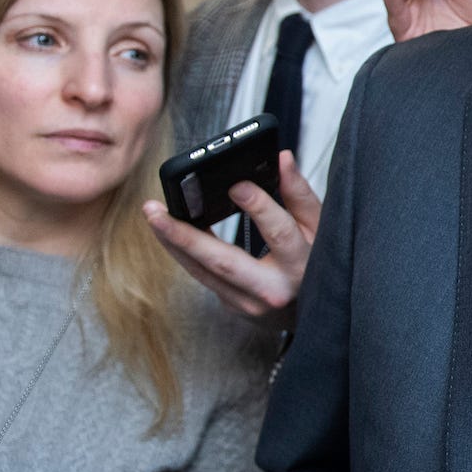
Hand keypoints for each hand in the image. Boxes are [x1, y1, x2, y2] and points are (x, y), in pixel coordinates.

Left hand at [143, 149, 320, 325]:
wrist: (315, 313)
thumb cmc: (317, 262)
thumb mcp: (319, 227)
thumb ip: (299, 193)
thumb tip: (282, 158)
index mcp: (301, 266)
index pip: (279, 233)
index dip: (258, 207)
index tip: (236, 184)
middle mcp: (272, 290)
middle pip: (224, 261)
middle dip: (186, 234)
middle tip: (155, 210)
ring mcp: (248, 303)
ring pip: (202, 271)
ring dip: (173, 241)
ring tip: (152, 214)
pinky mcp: (231, 305)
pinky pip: (202, 275)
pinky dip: (183, 251)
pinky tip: (167, 231)